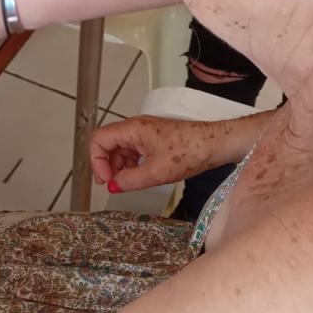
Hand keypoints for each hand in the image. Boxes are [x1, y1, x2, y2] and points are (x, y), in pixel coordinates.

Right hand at [90, 116, 213, 192]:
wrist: (215, 143)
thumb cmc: (188, 152)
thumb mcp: (157, 172)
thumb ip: (130, 180)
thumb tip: (114, 186)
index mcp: (132, 129)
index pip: (99, 139)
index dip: (97, 161)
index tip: (107, 180)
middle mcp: (135, 127)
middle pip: (108, 143)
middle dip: (106, 165)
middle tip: (113, 185)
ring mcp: (145, 132)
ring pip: (121, 148)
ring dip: (119, 166)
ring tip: (127, 183)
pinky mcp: (154, 138)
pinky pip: (134, 150)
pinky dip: (131, 164)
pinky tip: (139, 176)